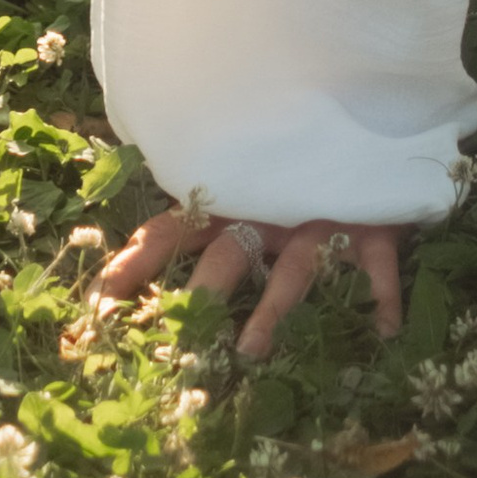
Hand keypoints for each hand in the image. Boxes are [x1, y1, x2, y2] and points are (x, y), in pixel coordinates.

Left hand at [91, 206, 404, 362]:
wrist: (371, 125)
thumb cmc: (301, 177)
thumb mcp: (247, 196)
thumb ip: (202, 231)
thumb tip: (131, 287)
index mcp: (230, 203)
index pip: (168, 233)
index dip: (131, 270)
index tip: (95, 315)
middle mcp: (268, 210)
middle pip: (227, 250)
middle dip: (200, 294)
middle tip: (178, 340)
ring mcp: (321, 219)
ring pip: (293, 266)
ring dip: (272, 309)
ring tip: (251, 351)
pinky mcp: (372, 225)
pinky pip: (377, 264)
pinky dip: (380, 295)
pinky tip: (381, 332)